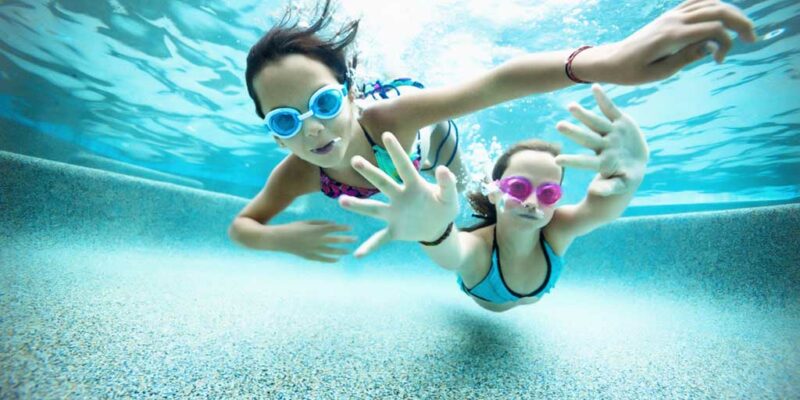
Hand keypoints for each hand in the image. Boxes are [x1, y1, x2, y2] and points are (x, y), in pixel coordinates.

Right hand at [277, 220, 355, 262]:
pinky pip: (322, 258)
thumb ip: (320, 223)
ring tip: (348, 251)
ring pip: (331, 251)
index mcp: (315, 229)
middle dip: (346, 239)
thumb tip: (333, 225)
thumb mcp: (306, 222)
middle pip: (335, 240)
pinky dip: (330, 259)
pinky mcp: (308, 256)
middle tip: (355, 239)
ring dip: (341, 251)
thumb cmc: (292, 228)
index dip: (343, 228)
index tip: (350, 228)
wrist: (278, 239)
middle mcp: (316, 240)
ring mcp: (312, 249)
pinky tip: (337, 259)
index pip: (333, 228)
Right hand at [338, 132, 459, 257]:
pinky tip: (357, 254)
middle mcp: (399, 197)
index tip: (386, 135)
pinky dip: (370, 247)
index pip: (404, 166)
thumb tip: (443, 169)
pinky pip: (379, 239)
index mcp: (414, 186)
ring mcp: (394, 214)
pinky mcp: (394, 230)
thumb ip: (448, 183)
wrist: (438, 229)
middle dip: (370, 173)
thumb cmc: (443, 208)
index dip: (396, 152)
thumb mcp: (450, 197)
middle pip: (383, 183)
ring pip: (373, 208)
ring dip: (358, 206)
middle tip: (355, 160)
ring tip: (342, 201)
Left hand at [555, 84, 648, 196]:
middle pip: (587, 138)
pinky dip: (603, 99)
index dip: (573, 161)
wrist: (636, 163)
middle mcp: (604, 146)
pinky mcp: (620, 122)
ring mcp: (611, 133)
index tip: (556, 160)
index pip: (585, 162)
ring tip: (570, 106)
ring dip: (584, 114)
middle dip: (574, 132)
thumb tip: (596, 190)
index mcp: (603, 162)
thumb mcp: (621, 185)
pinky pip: (611, 110)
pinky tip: (594, 87)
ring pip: (596, 123)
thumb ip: (610, 187)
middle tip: (558, 125)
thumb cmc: (625, 177)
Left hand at [587, 0, 756, 84]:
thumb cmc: (632, 72)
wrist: (612, 60)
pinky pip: (697, 2)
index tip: (719, 61)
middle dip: (740, 22)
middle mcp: (673, 20)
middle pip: (717, 10)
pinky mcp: (669, 15)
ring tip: (742, 29)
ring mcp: (671, 15)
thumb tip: (712, 46)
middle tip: (751, 39)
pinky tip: (723, 17)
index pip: (713, 29)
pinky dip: (714, 5)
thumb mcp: (659, 73)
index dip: (726, 43)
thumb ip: (686, 59)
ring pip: (710, 3)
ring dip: (731, 13)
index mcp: (671, 36)